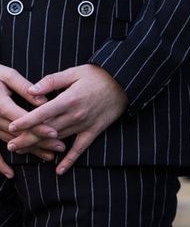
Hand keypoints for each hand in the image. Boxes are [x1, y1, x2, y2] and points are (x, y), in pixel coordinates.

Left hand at [8, 64, 127, 173]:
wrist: (124, 81)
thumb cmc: (98, 74)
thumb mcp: (75, 72)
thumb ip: (53, 81)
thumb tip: (32, 89)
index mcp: (69, 99)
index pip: (42, 113)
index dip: (26, 121)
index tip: (13, 127)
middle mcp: (75, 115)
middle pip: (47, 130)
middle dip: (27, 138)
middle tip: (10, 145)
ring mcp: (84, 125)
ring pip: (58, 140)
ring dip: (40, 148)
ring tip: (24, 152)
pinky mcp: (94, 131)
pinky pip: (80, 148)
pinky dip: (69, 160)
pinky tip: (58, 170)